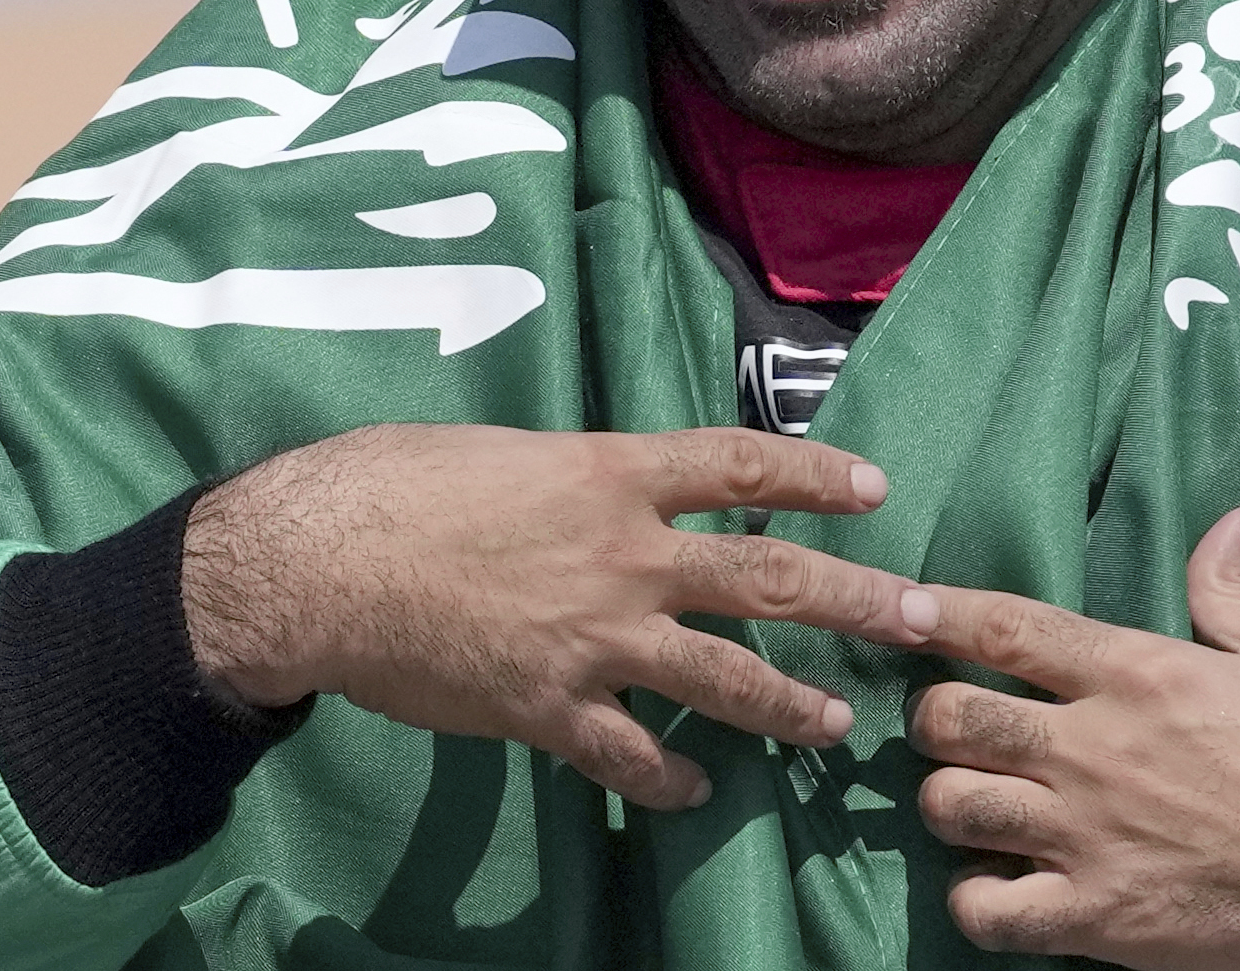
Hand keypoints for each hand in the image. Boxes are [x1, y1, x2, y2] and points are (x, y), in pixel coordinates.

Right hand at [181, 423, 938, 810]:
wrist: (315, 564)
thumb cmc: (392, 483)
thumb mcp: (501, 451)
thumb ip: (571, 475)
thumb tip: (602, 484)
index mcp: (611, 473)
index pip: (742, 467)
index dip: (815, 476)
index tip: (873, 489)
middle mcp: (623, 553)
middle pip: (767, 577)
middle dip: (854, 600)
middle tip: (923, 616)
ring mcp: (594, 637)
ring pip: (722, 677)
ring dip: (787, 705)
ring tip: (837, 726)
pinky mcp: (549, 707)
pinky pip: (630, 754)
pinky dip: (666, 775)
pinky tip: (695, 788)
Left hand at [906, 506, 1239, 970]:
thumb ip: (1238, 590)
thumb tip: (1232, 520)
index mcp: (1142, 675)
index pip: (1008, 629)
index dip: (938, 614)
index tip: (900, 606)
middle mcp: (1098, 751)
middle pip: (952, 719)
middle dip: (935, 716)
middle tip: (956, 724)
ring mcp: (1091, 840)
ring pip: (952, 808)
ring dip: (951, 802)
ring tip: (977, 801)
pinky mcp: (1101, 920)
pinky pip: (989, 910)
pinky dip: (978, 898)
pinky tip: (1001, 884)